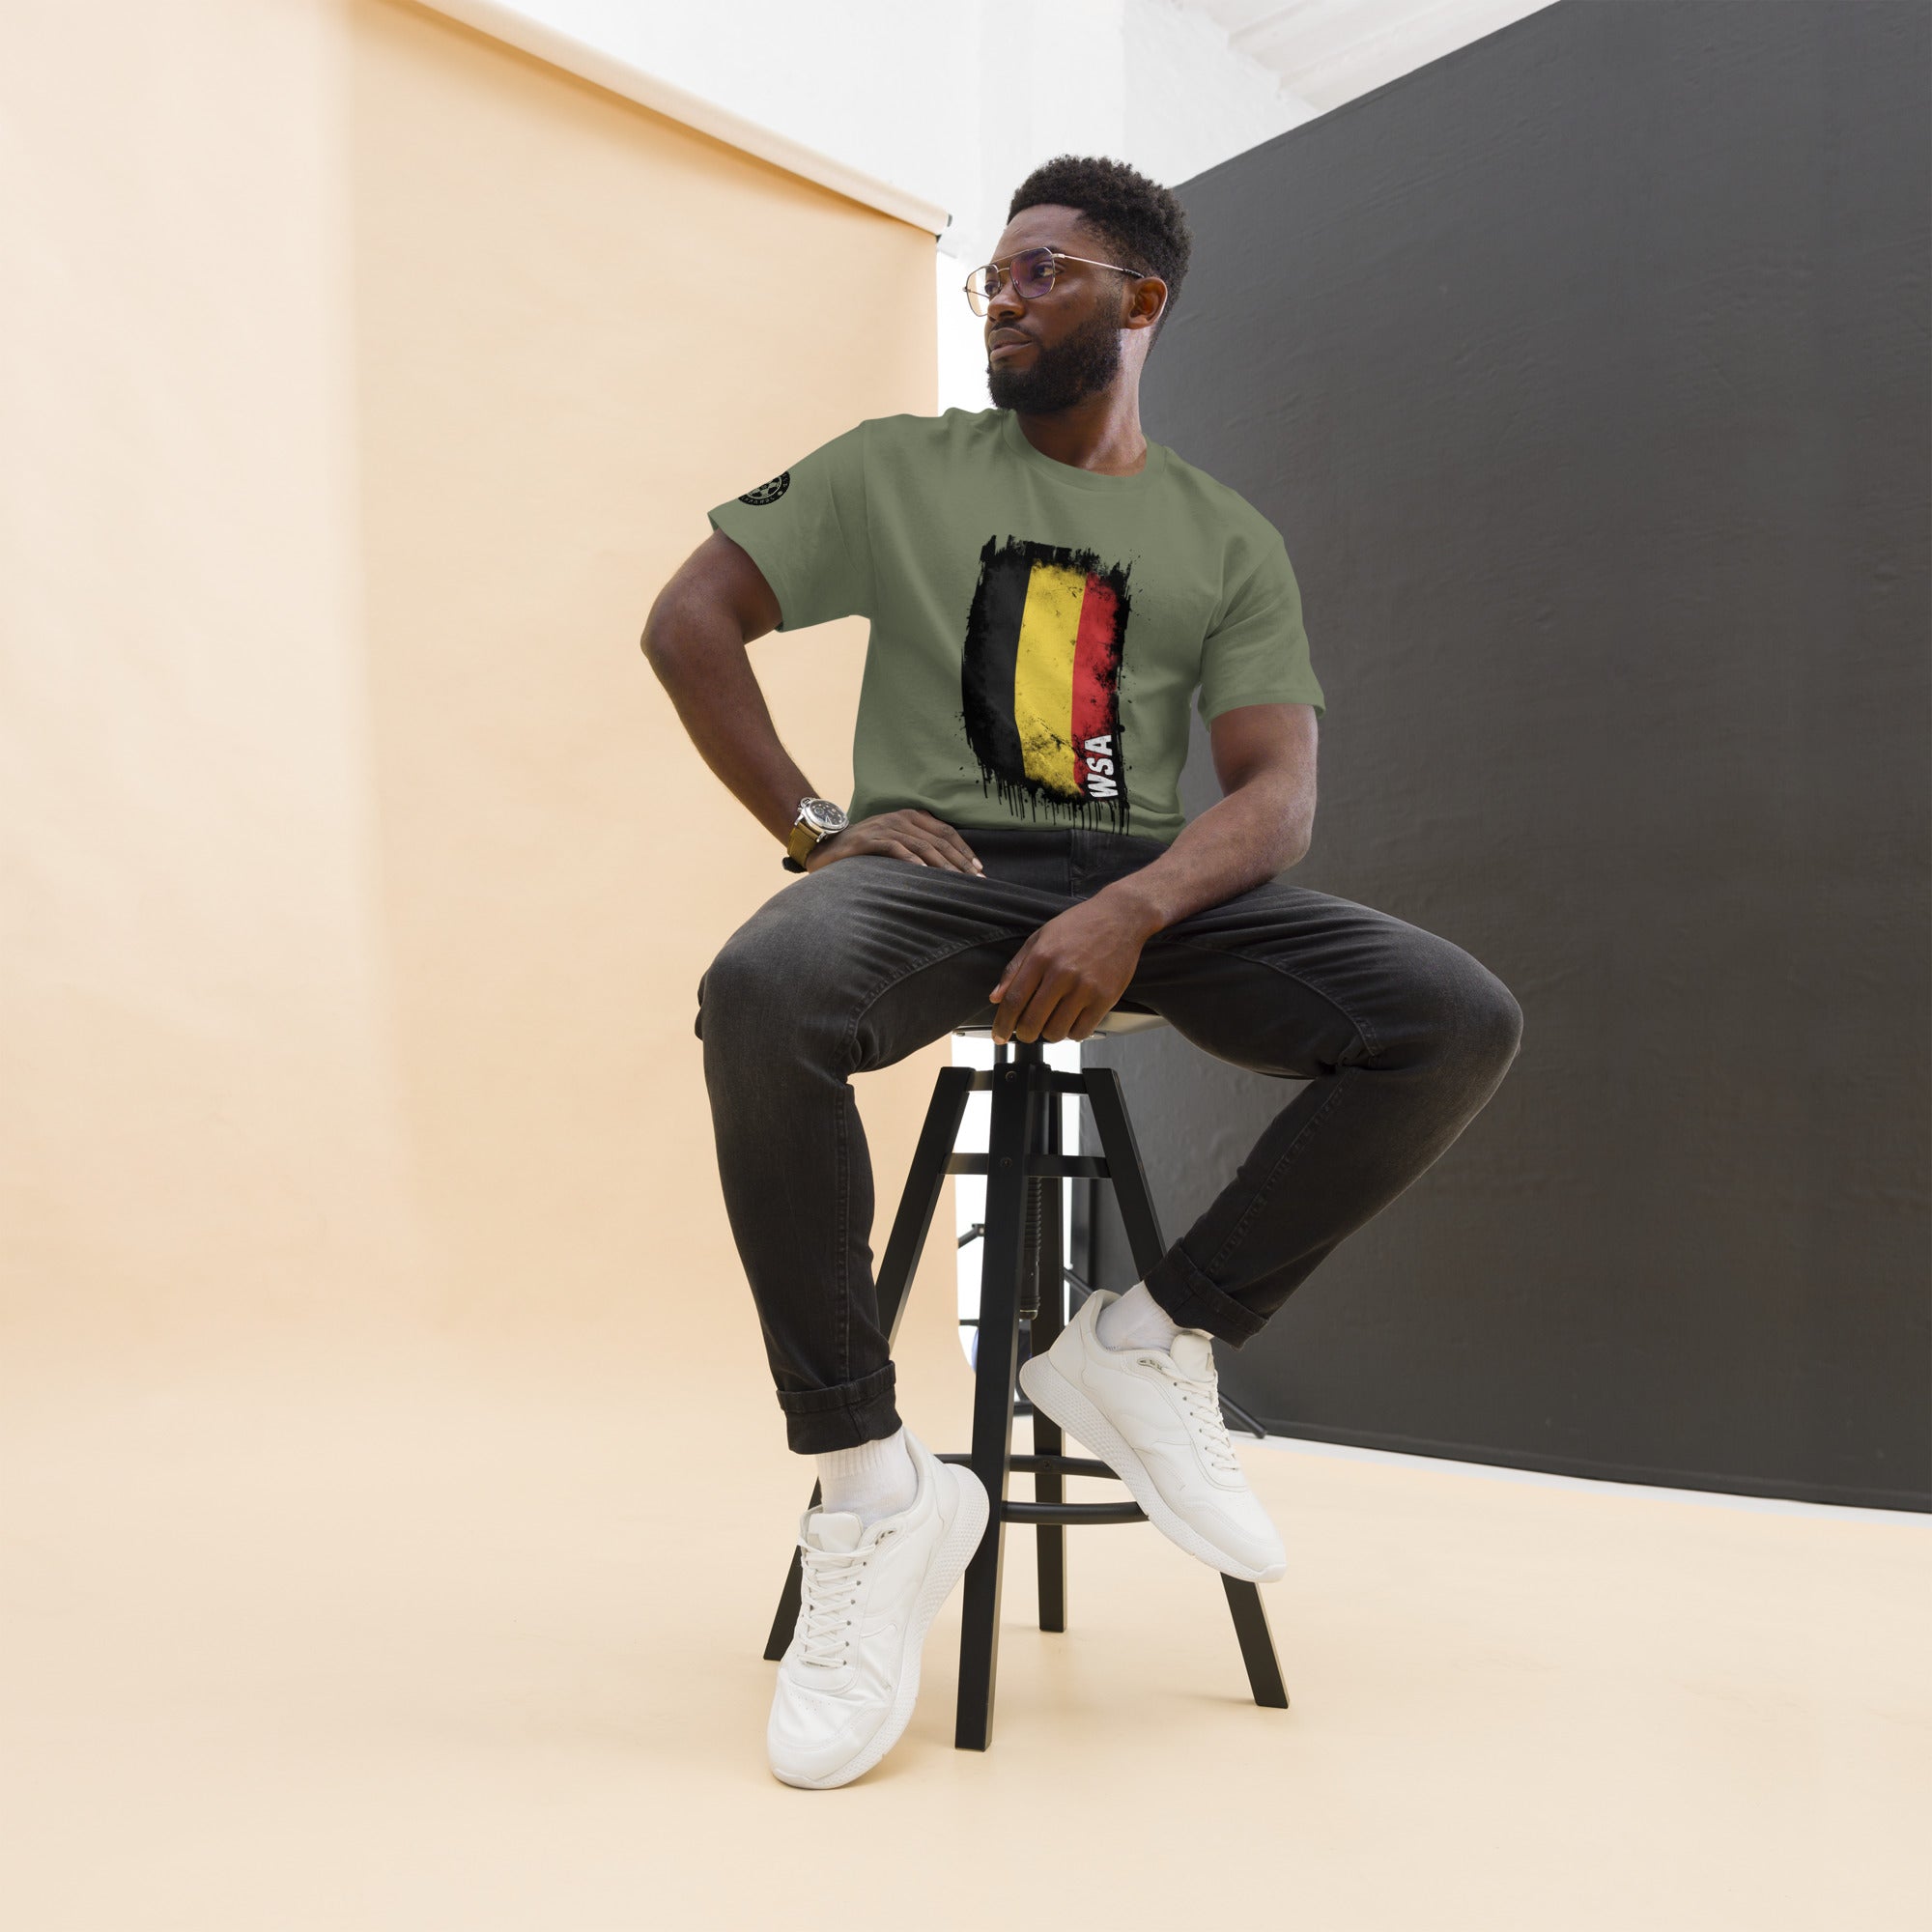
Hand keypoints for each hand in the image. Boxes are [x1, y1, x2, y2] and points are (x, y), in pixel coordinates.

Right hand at [804, 808, 983, 875]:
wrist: (825, 845)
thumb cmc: (864, 849)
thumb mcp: (894, 842)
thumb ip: (916, 846)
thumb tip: (946, 868)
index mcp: (910, 816)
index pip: (945, 831)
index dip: (964, 850)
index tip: (979, 869)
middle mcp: (900, 818)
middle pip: (938, 840)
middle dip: (960, 862)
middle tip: (975, 882)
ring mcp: (885, 827)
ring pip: (922, 846)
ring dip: (943, 866)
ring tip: (957, 882)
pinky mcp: (869, 840)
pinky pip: (896, 849)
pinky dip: (912, 862)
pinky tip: (925, 875)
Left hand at [988, 892, 1153, 1043]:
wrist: (1120, 917)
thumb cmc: (1080, 925)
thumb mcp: (1040, 937)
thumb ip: (1015, 968)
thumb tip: (996, 997)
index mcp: (1041, 957)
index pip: (1014, 1001)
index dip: (1003, 1024)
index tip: (999, 1035)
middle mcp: (1062, 974)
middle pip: (1032, 1022)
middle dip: (1024, 1034)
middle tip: (1026, 1032)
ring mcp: (1085, 987)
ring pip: (1056, 1031)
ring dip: (1049, 1033)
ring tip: (1052, 1021)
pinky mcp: (1105, 998)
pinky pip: (1081, 1031)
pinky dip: (1072, 1033)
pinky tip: (1071, 1020)